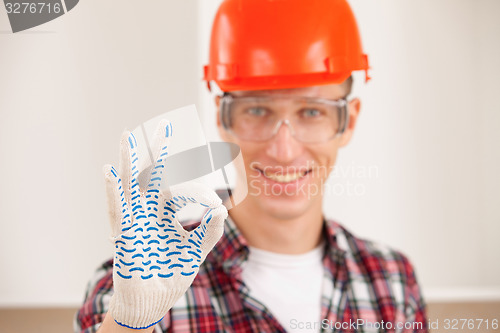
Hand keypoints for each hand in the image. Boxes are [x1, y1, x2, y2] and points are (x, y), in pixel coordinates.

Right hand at [103, 119, 226, 328]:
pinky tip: (109, 172)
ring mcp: (135, 220)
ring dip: (128, 160)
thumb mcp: (197, 250)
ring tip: (126, 135)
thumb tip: (223, 208)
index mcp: (168, 213)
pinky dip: (112, 191)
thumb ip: (210, 231)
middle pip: (153, 174)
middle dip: (158, 150)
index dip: (197, 185)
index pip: (181, 187)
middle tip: (164, 125)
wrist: (154, 301)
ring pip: (130, 184)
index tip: (213, 199)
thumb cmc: (172, 273)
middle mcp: (151, 211)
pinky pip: (115, 209)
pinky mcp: (123, 234)